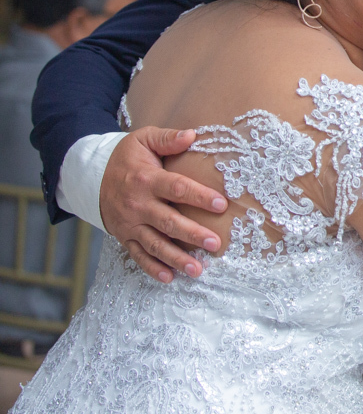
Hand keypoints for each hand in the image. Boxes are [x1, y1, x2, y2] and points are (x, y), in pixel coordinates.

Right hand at [99, 127, 226, 282]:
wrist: (91, 176)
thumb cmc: (126, 157)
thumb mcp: (143, 139)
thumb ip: (167, 138)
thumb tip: (192, 135)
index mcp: (146, 179)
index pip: (177, 189)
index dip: (199, 197)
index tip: (221, 205)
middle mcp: (138, 204)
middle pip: (168, 222)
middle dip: (192, 234)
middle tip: (215, 244)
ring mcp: (130, 223)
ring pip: (155, 244)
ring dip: (176, 258)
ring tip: (197, 269)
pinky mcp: (124, 236)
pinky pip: (138, 255)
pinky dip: (152, 268)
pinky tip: (170, 278)